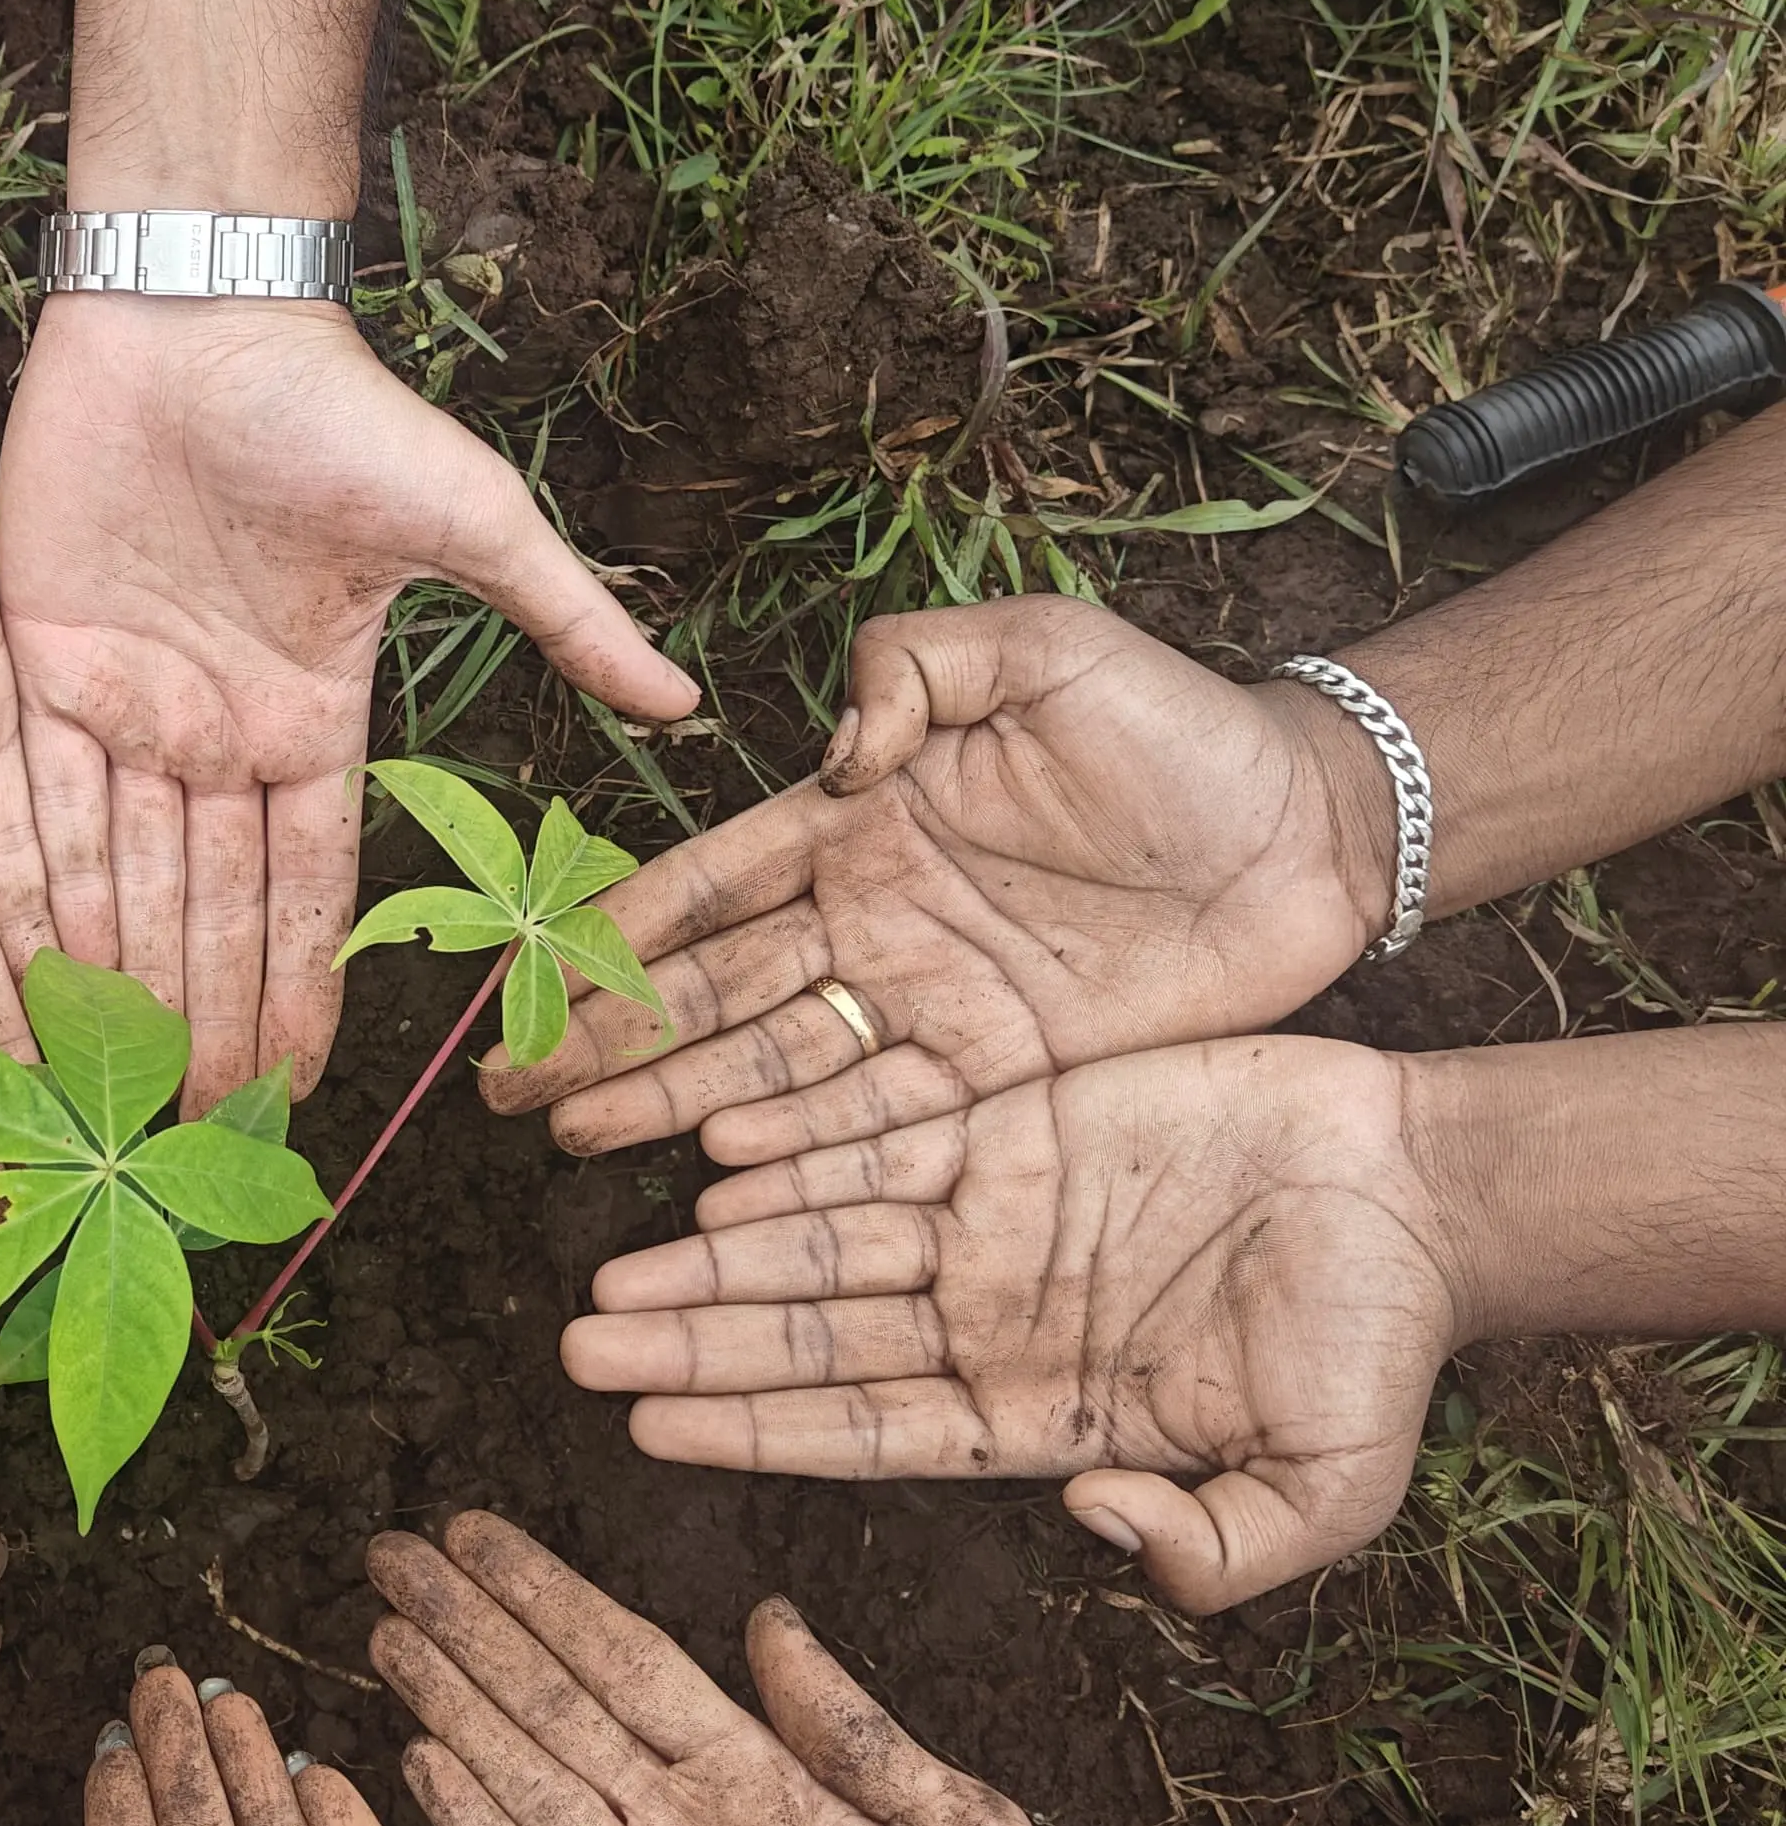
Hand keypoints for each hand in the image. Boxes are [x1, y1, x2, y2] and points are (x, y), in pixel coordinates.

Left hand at [0, 298, 695, 1106]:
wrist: (197, 314)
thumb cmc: (339, 411)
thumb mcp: (473, 521)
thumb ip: (566, 619)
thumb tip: (688, 702)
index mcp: (313, 718)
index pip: (310, 882)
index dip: (303, 983)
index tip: (298, 1085)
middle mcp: (217, 733)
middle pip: (208, 907)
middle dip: (204, 1019)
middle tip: (193, 1134)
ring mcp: (128, 705)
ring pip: (123, 877)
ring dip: (121, 980)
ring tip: (110, 1088)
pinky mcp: (42, 666)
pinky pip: (42, 802)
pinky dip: (42, 889)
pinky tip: (36, 977)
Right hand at [366, 1516, 1194, 1825]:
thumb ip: (853, 1729)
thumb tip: (769, 1615)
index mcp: (766, 1779)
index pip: (632, 1662)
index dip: (550, 1598)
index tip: (475, 1533)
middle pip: (560, 1708)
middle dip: (474, 1631)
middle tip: (393, 1555)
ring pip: (533, 1788)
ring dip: (460, 1713)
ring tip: (391, 1638)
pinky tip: (423, 1769)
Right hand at [484, 595, 1390, 1152]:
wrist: (1311, 829)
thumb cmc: (1177, 725)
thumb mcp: (1042, 647)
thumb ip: (917, 668)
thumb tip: (836, 759)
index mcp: (863, 821)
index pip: (710, 883)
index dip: (617, 928)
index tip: (527, 971)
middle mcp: (876, 922)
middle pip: (715, 990)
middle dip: (610, 1036)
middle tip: (513, 1087)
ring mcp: (933, 1005)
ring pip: (775, 1065)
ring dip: (676, 1102)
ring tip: (580, 1135)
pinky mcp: (1003, 1075)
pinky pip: (880, 1120)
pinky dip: (799, 1150)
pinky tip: (716, 1177)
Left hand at [561, 1037, 1458, 1604]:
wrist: (1425, 1188)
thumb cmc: (1379, 1347)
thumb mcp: (1324, 1485)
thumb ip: (1220, 1545)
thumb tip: (1096, 1532)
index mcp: (1040, 1414)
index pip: (866, 1431)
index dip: (756, 1429)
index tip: (648, 1427)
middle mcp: (991, 1322)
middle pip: (812, 1340)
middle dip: (696, 1345)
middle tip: (575, 1345)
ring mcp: (996, 1222)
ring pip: (824, 1239)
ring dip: (717, 1256)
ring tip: (611, 1272)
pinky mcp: (1019, 1123)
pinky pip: (886, 1136)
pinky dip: (801, 1148)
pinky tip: (709, 1162)